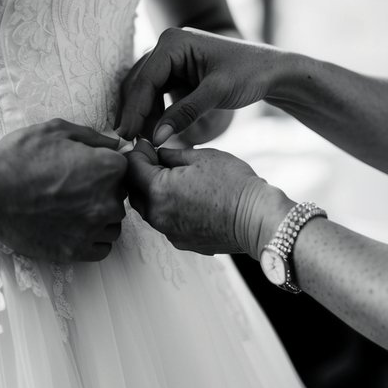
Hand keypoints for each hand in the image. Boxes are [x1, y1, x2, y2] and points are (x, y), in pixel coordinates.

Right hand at [0, 119, 127, 262]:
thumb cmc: (21, 157)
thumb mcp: (56, 130)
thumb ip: (92, 137)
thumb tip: (113, 144)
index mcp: (108, 168)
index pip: (124, 169)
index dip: (105, 167)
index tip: (87, 170)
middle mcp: (108, 200)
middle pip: (120, 198)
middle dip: (103, 193)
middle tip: (75, 189)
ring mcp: (93, 228)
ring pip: (113, 225)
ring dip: (101, 218)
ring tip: (73, 210)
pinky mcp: (77, 251)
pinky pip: (102, 249)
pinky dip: (93, 240)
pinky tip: (75, 229)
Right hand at [117, 27, 282, 145]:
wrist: (271, 70)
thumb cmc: (249, 73)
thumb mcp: (217, 93)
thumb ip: (185, 114)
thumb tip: (155, 138)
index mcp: (172, 42)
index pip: (145, 80)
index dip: (135, 111)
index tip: (127, 137)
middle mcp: (166, 45)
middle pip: (140, 84)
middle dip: (136, 114)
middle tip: (131, 144)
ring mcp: (170, 57)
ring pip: (145, 90)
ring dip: (144, 115)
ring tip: (145, 142)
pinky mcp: (176, 71)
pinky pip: (157, 92)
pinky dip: (155, 112)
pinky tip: (158, 132)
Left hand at [125, 140, 289, 256]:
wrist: (257, 219)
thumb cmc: (233, 184)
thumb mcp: (200, 157)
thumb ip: (169, 154)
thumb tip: (155, 153)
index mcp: (158, 191)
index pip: (131, 167)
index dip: (138, 152)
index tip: (149, 145)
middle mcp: (158, 216)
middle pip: (134, 191)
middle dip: (141, 174)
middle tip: (158, 160)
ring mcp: (169, 232)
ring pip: (148, 208)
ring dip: (153, 192)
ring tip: (175, 178)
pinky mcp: (182, 242)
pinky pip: (165, 222)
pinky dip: (168, 208)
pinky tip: (188, 198)